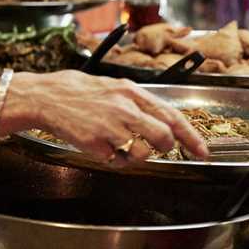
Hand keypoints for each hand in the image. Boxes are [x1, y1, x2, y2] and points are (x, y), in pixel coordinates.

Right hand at [23, 71, 207, 160]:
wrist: (46, 97)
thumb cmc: (77, 91)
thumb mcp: (112, 86)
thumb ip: (137, 102)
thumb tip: (161, 120)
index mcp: (131, 92)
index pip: (171, 116)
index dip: (191, 137)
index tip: (202, 151)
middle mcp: (124, 109)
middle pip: (163, 137)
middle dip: (165, 147)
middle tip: (157, 148)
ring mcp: (110, 127)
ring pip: (142, 153)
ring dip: (136, 155)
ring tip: (120, 145)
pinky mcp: (95, 144)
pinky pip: (117, 161)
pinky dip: (113, 159)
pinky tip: (101, 147)